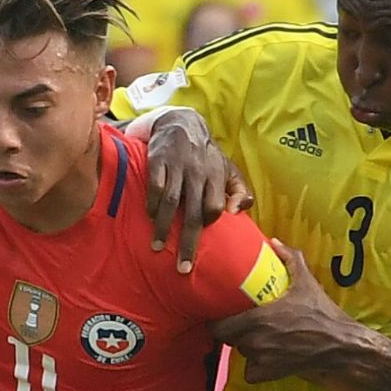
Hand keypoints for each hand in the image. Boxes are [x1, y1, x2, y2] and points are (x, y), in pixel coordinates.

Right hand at [145, 109, 252, 272]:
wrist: (181, 123)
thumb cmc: (207, 155)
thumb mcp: (229, 169)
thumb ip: (241, 191)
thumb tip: (236, 213)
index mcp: (216, 175)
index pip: (214, 206)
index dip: (208, 222)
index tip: (202, 240)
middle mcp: (197, 171)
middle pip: (194, 211)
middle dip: (188, 242)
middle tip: (183, 267)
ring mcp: (177, 165)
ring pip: (171, 201)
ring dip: (164, 226)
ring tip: (158, 247)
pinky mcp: (157, 159)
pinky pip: (154, 185)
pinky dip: (151, 203)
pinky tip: (149, 218)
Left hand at [216, 239, 360, 383]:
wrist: (340, 344)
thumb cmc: (321, 312)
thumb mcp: (306, 281)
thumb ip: (289, 258)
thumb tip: (274, 242)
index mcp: (259, 318)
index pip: (219, 326)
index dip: (217, 320)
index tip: (221, 313)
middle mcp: (256, 340)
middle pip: (228, 338)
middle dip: (231, 330)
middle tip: (240, 321)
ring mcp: (263, 359)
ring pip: (241, 352)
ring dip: (246, 345)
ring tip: (257, 336)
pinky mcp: (271, 373)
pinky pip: (251, 372)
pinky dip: (254, 367)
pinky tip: (264, 357)